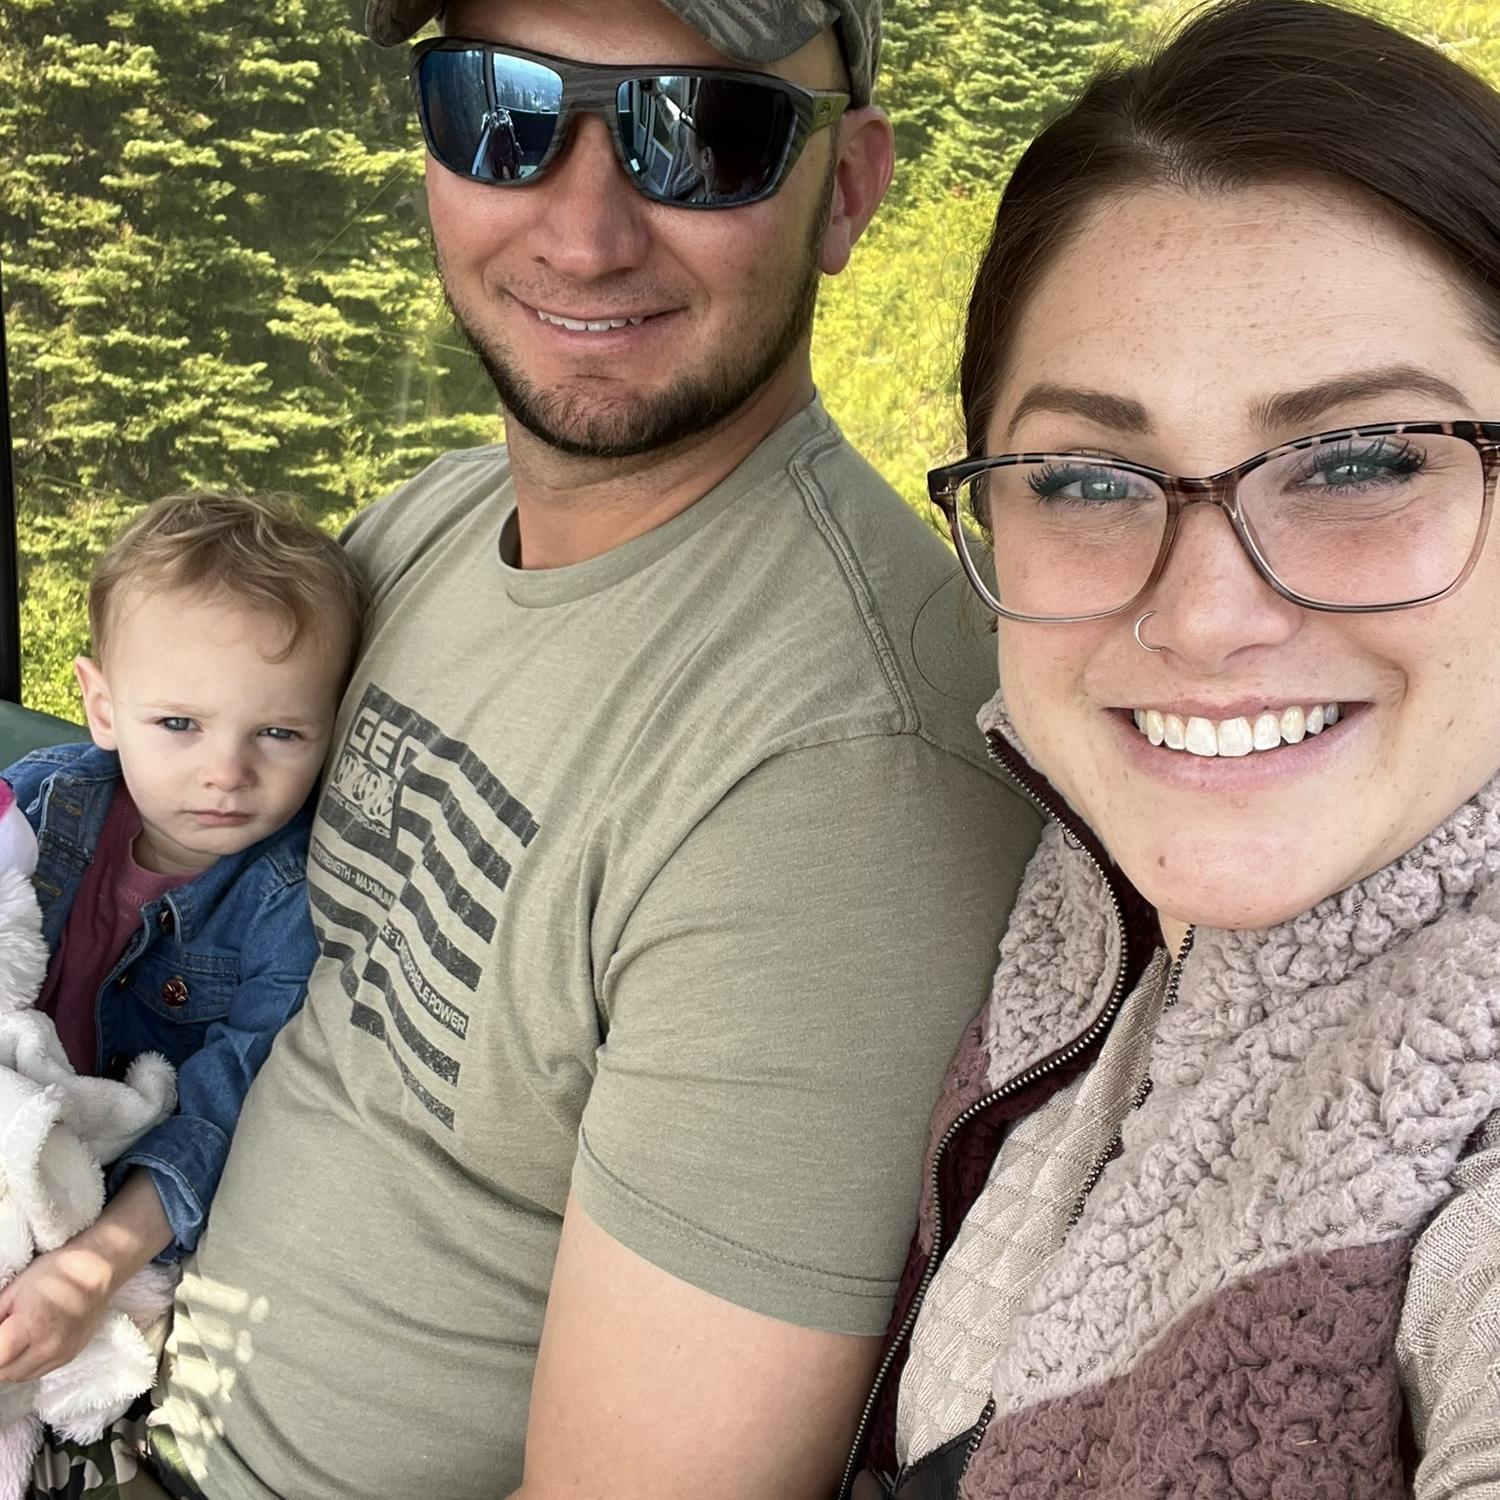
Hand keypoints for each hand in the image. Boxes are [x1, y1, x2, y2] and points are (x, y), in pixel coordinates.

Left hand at [0, 1241, 115, 1382]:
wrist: (98, 1269)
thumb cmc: (55, 1272)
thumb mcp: (14, 1289)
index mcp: (31, 1327)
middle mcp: (48, 1347)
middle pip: (4, 1373)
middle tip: (3, 1337)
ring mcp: (62, 1354)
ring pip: (19, 1377)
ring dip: (10, 1365)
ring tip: (13, 1341)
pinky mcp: (71, 1356)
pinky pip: (37, 1371)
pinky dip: (26, 1364)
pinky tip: (29, 1343)